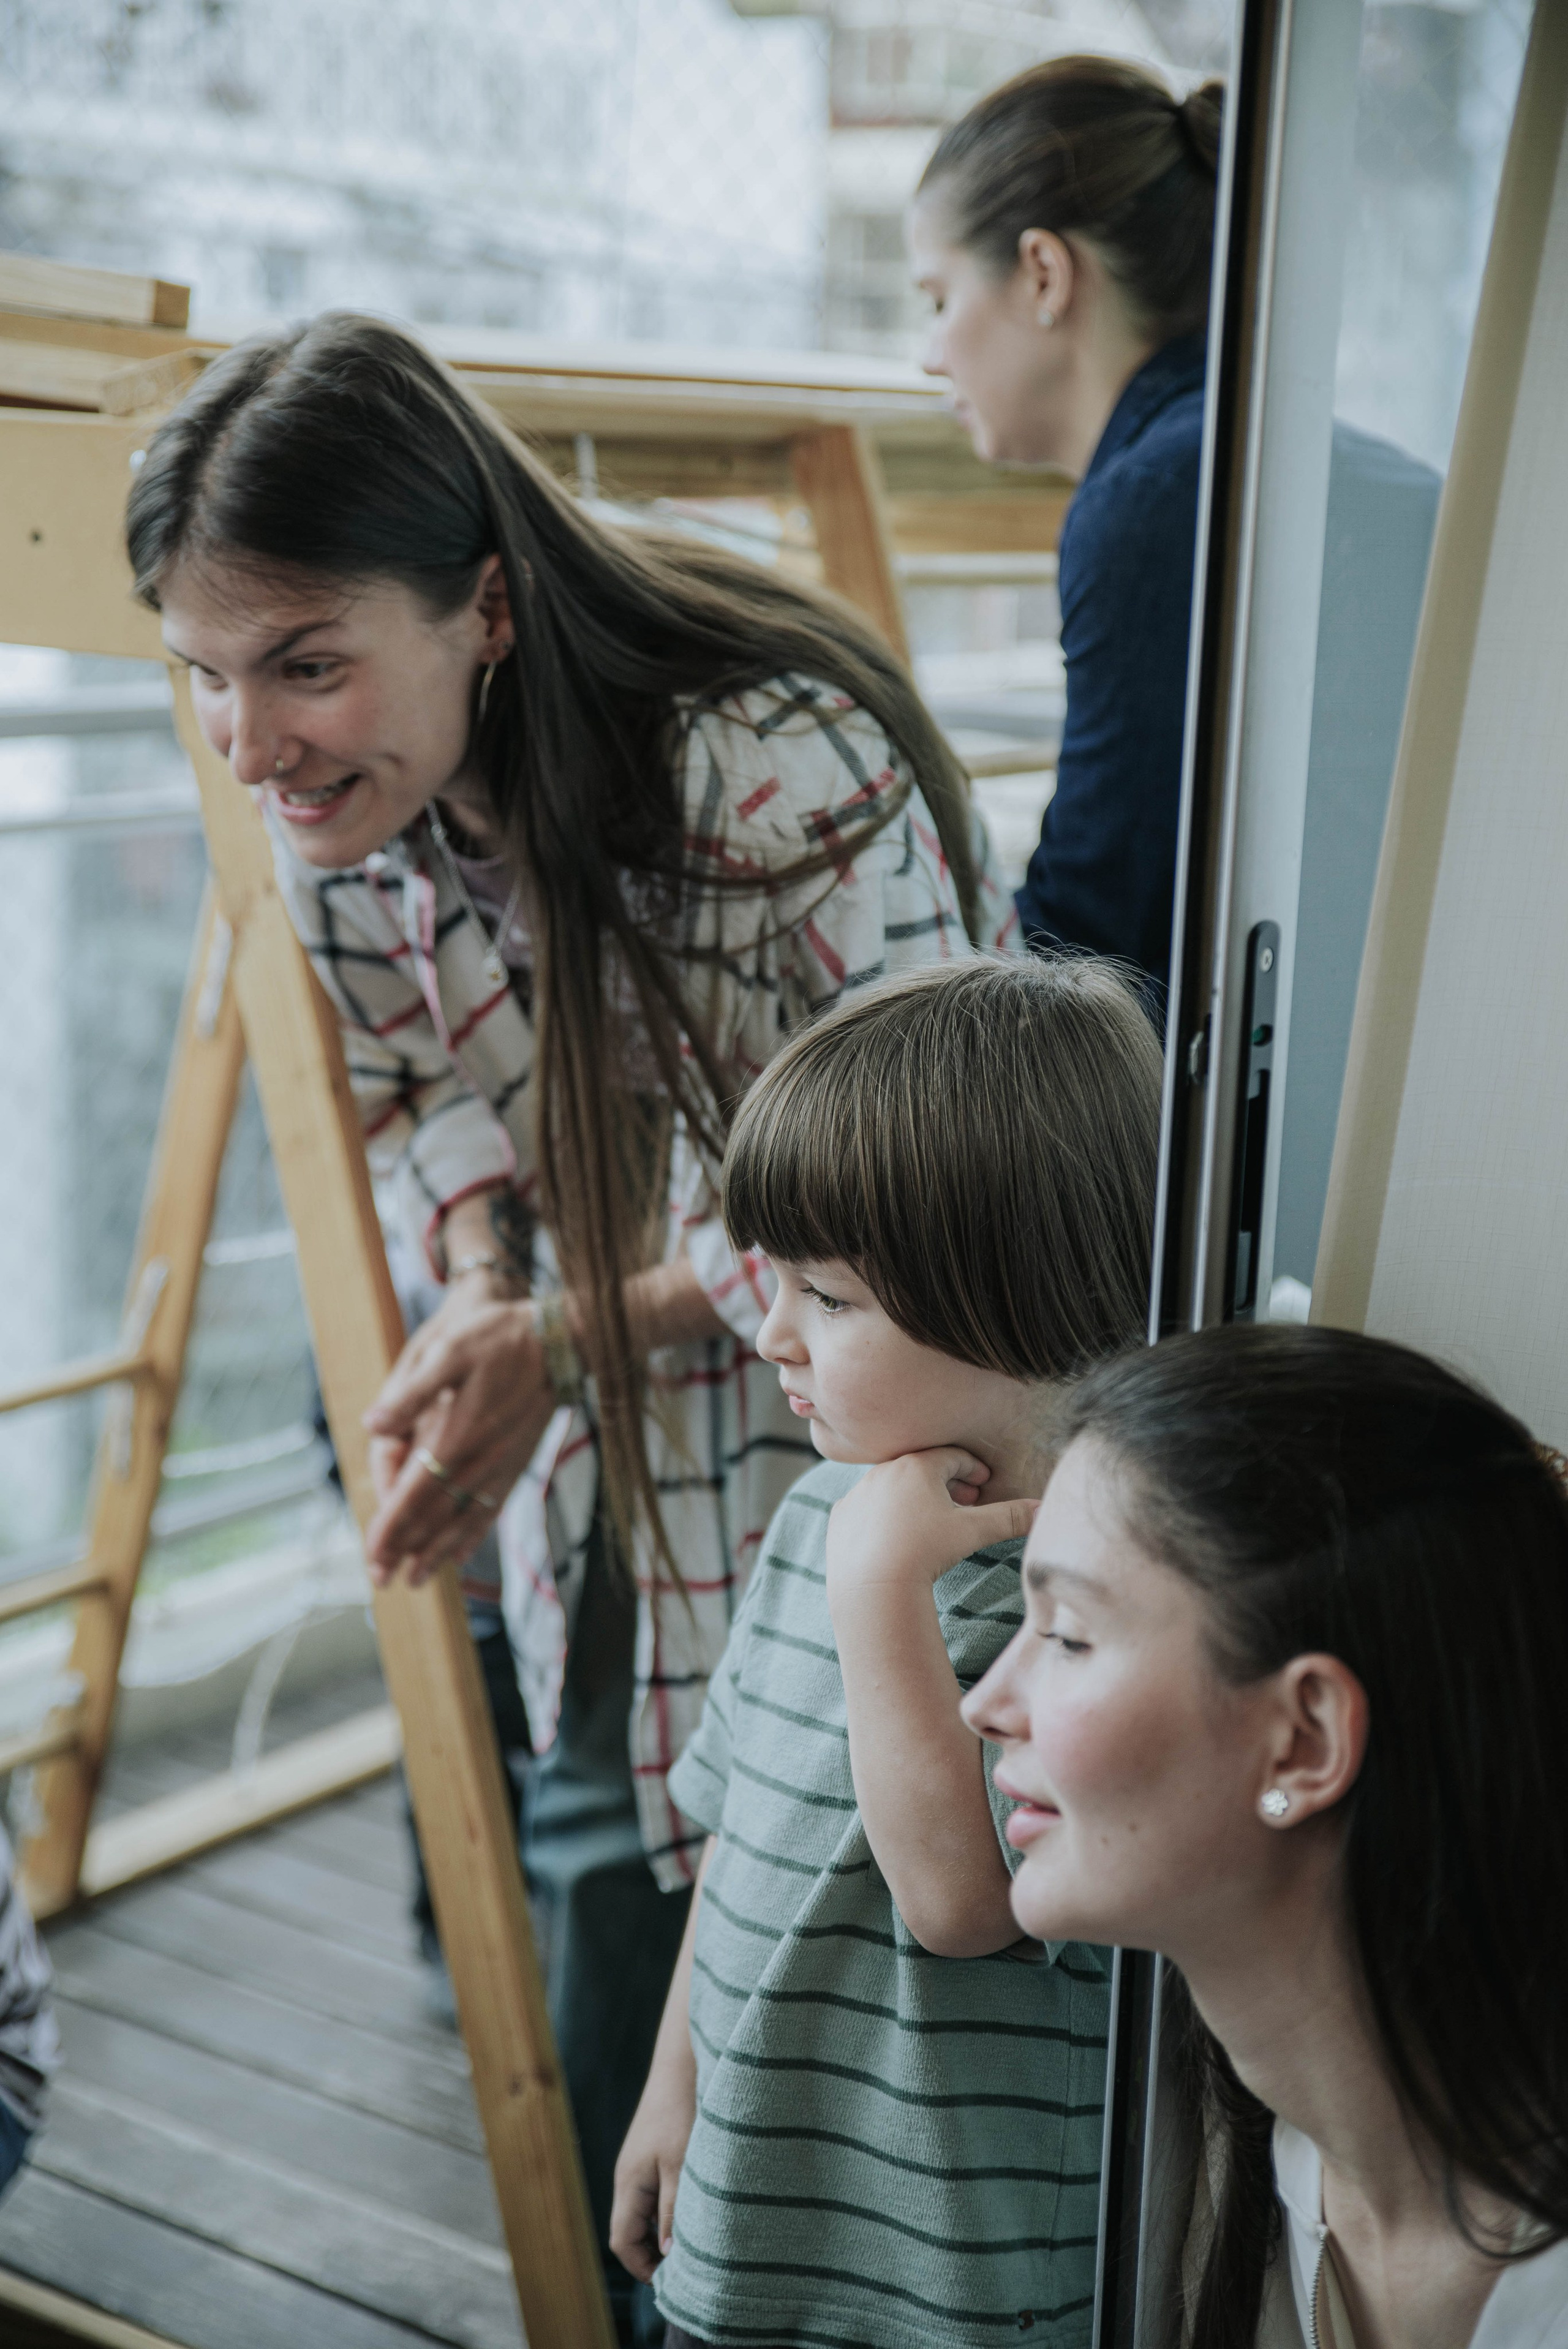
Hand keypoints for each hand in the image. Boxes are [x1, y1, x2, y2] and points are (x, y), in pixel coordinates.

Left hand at [362, 1285, 556, 1585]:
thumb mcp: (451, 1350)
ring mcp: (502, 1466)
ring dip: (437, 1552)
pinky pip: (491, 1509)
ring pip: (464, 1521)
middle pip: (435, 1518)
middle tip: (382, 1578)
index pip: (416, 1495)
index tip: (373, 1555)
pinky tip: (461, 1550)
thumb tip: (373, 1425)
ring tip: (416, 1579)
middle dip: (405, 1550)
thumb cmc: (501, 1338)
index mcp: (457, 1436)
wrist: (562, 1340)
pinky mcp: (517, 1463)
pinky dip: (472, 1535)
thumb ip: (412, 1391)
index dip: (392, 1528)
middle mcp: (480, 1461)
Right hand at [609, 2058, 695, 2282]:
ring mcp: (638, 2166)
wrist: (682, 2065)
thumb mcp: (682, 2167)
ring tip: (694, 2243)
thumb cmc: (682, 2113)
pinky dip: (668, 2211)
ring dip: (663, 2232)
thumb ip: (673, 2212)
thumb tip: (667, 2256)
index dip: (642, 2267)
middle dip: (652, 2254)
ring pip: (643, 2214)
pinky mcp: (652, 2155)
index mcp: (629, 2184)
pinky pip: (653, 2195)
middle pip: (630, 2231)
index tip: (672, 2279)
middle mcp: (628, 2178)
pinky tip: (693, 2210)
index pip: (622, 2241)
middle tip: (687, 2266)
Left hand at [826, 1448, 1037, 1597]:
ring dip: (912, 1497)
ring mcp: (859, 1493)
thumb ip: (1009, 1517)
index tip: (983, 1483)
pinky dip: (883, 1515)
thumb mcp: (973, 1532)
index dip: (972, 1469)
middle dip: (945, 1483)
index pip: (952, 1457)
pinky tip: (895, 1536)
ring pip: (892, 1486)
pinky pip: (866, 1508)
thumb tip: (1044, 1508)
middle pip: (921, 1468)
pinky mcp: (841, 1516)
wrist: (872, 1585)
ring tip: (930, 1520)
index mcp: (918, 1466)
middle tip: (963, 1501)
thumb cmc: (926, 1552)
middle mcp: (884, 1471)